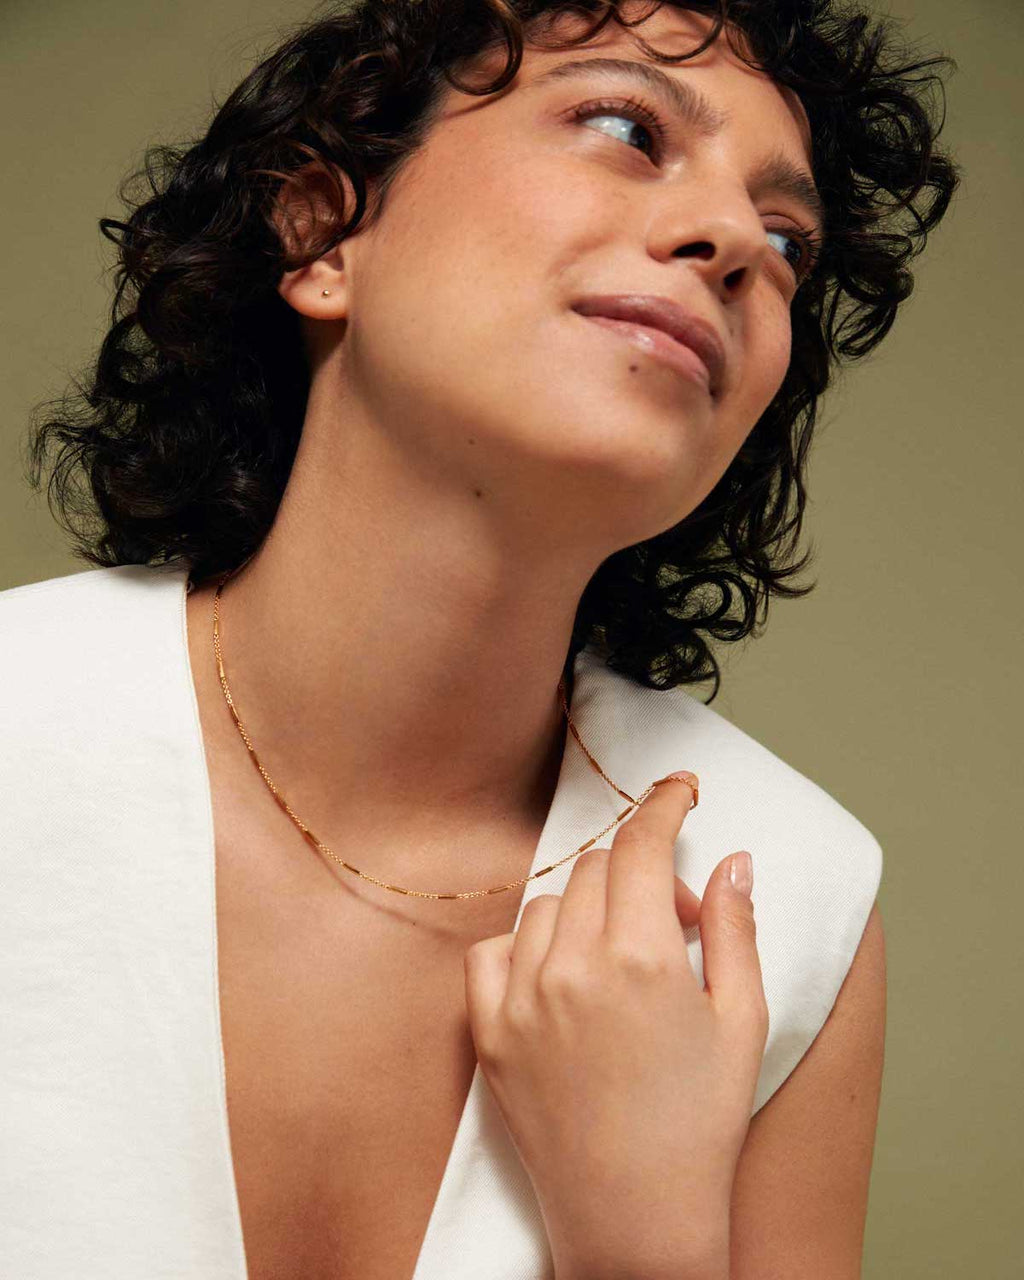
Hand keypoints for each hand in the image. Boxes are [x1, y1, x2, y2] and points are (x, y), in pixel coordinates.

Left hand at [463, 772, 768, 1279]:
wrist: (634, 1218)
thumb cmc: (699, 1124)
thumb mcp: (741, 1021)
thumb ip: (733, 928)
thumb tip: (731, 861)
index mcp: (640, 958)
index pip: (641, 845)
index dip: (663, 806)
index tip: (679, 791)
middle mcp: (571, 968)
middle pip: (598, 868)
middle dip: (639, 875)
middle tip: (672, 922)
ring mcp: (521, 1000)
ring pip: (550, 904)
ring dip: (588, 910)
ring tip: (621, 960)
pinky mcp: (488, 1033)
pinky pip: (493, 951)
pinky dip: (526, 948)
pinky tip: (561, 977)